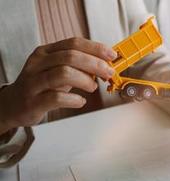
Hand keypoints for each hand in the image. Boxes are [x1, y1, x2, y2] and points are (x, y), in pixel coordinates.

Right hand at [0, 38, 115, 132]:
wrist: (13, 104)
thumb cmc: (42, 85)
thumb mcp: (58, 69)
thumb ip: (79, 65)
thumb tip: (107, 63)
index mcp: (45, 52)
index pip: (73, 43)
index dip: (96, 48)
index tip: (112, 55)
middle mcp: (38, 64)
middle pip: (70, 57)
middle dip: (95, 64)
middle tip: (108, 73)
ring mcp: (33, 82)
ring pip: (63, 74)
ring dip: (85, 80)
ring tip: (92, 87)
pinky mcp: (33, 101)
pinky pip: (56, 98)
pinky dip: (74, 99)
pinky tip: (80, 101)